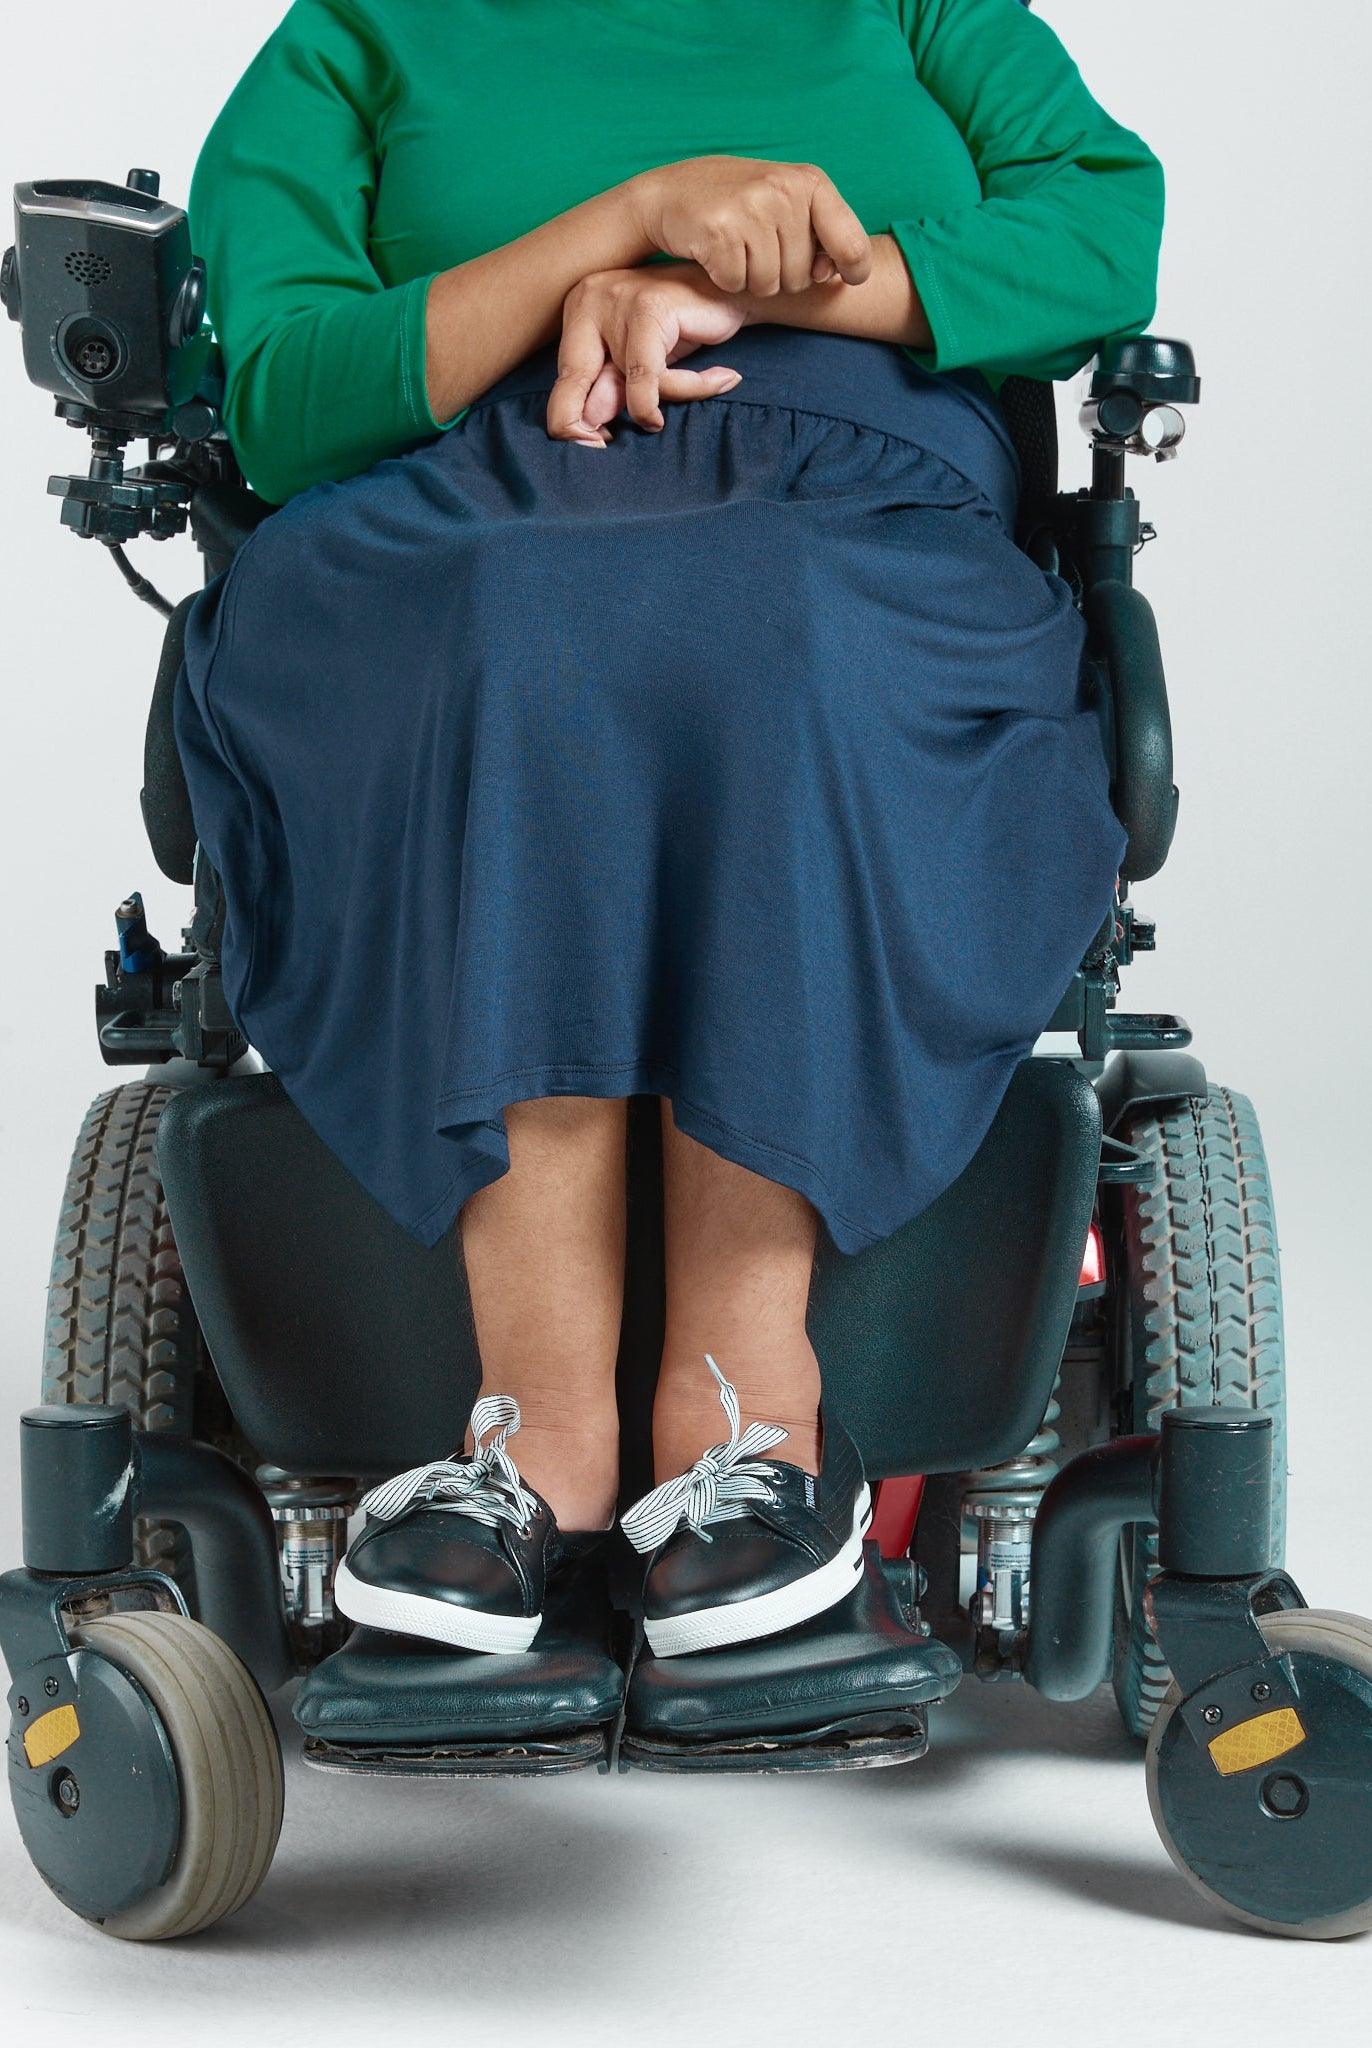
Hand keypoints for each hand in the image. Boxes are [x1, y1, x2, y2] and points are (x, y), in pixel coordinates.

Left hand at [547, 263, 749, 443]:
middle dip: (581, 424)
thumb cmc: (685, 327)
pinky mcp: (648, 307)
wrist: (737, 292)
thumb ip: (612, 388)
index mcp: (580, 309)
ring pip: (624, 381)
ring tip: (686, 399)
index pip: (564, 377)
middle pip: (573, 378)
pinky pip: (654, 374)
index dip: (569, 420)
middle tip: (600, 449)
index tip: (591, 447)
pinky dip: (688, 388)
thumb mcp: (640, 362)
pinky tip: (721, 379)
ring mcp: (618, 298)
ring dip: (657, 402)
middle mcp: (590, 297)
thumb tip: (586, 426)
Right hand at [631, 156, 871, 296]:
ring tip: (735, 248)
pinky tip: (714, 253)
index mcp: (808, 181)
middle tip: (756, 248)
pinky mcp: (720, 232)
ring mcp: (751, 209)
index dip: (853, 269)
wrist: (667, 195)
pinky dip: (725, 280)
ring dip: (750, 280)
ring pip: (770, 285)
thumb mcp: (784, 202)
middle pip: (803, 275)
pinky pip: (737, 284)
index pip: (852, 244)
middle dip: (781, 276)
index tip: (844, 277)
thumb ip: (818, 232)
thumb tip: (829, 274)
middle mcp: (783, 190)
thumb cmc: (733, 205)